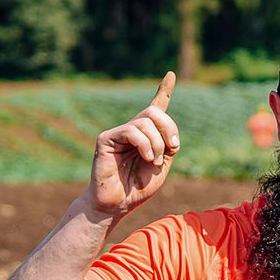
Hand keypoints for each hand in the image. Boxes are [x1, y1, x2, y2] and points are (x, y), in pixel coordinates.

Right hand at [86, 72, 178, 216]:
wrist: (117, 204)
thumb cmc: (137, 188)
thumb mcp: (162, 166)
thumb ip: (168, 147)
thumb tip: (169, 133)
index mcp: (147, 136)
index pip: (155, 108)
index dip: (163, 90)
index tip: (171, 75)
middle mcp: (132, 130)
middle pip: (154, 112)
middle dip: (169, 128)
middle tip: (173, 147)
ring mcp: (119, 133)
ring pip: (145, 122)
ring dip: (157, 144)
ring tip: (154, 161)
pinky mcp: (106, 139)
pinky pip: (132, 131)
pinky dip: (145, 145)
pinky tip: (148, 158)